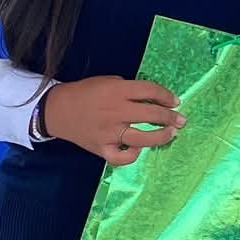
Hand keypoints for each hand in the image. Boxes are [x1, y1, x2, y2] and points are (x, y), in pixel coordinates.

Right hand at [44, 76, 184, 165]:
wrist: (58, 110)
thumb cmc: (85, 92)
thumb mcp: (107, 81)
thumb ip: (128, 89)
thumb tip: (151, 98)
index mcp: (118, 92)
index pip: (149, 91)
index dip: (166, 96)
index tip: (175, 101)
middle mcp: (116, 112)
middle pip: (151, 115)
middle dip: (171, 118)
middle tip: (181, 120)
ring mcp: (109, 133)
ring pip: (142, 138)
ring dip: (161, 137)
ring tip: (171, 134)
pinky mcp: (101, 148)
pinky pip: (121, 158)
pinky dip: (131, 156)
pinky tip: (137, 150)